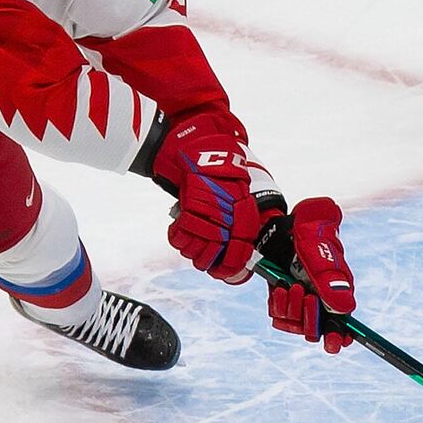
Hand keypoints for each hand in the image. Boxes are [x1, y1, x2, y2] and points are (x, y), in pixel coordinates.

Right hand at [151, 120, 262, 282]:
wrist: (200, 150)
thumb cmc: (220, 175)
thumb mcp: (238, 196)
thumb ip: (240, 221)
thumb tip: (241, 252)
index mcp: (245, 211)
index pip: (241, 250)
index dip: (231, 266)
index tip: (223, 272)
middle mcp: (229, 213)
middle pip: (215, 253)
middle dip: (206, 260)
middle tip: (202, 258)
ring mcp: (209, 210)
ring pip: (196, 247)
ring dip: (190, 249)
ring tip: (189, 242)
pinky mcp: (189, 205)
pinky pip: (181, 235)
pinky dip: (177, 237)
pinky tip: (179, 230)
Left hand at [259, 197, 356, 352]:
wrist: (282, 223)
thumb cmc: (310, 234)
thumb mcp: (320, 256)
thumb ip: (331, 281)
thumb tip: (347, 310)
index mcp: (338, 291)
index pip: (343, 323)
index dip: (340, 336)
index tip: (335, 342)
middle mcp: (320, 299)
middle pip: (319, 329)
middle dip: (312, 320)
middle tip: (308, 299)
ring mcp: (301, 298)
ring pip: (297, 324)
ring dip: (293, 309)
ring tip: (291, 286)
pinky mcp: (283, 296)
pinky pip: (279, 315)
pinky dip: (279, 306)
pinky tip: (280, 288)